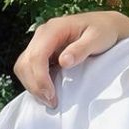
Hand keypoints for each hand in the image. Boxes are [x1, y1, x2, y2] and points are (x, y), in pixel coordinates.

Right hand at [13, 11, 128, 106]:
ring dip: (32, 85)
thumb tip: (63, 61)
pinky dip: (34, 82)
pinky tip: (47, 92)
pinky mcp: (42, 52)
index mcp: (54, 28)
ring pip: (23, 66)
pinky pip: (28, 68)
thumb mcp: (97, 38)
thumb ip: (81, 49)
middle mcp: (42, 34)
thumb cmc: (103, 31)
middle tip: (52, 103)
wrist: (106, 25)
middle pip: (25, 62)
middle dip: (35, 85)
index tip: (52, 95)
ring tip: (50, 100)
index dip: (40, 77)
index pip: (37, 54)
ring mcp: (40, 43)